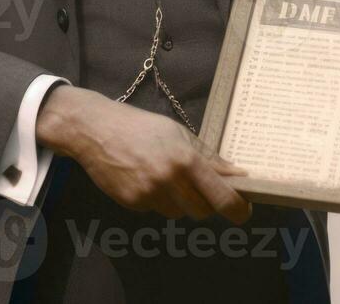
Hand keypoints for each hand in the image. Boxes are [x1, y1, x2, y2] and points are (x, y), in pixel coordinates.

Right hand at [36, 85, 250, 223]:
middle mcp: (169, 180)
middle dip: (205, 203)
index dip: (237, 209)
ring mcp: (149, 194)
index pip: (221, 196)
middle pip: (202, 211)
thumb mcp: (178, 133)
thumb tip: (236, 174)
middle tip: (200, 188)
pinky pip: (155, 210)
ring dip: (179, 201)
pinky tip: (144, 177)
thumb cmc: (141, 126)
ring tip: (164, 175)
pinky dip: (156, 199)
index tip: (243, 212)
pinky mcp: (132, 203)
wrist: (96, 129)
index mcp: (185, 159)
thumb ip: (208, 156)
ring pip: (178, 213)